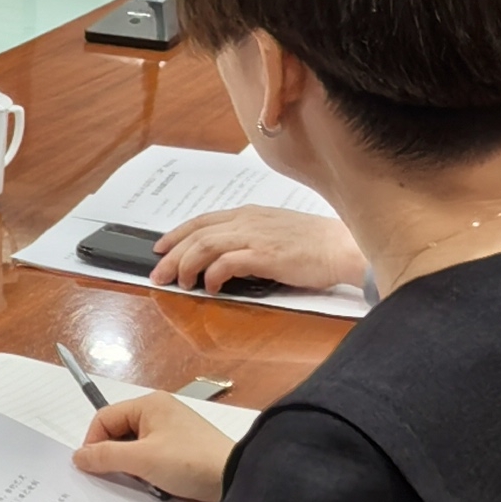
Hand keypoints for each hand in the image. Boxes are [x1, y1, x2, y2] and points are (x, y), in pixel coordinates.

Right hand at [74, 392, 244, 501]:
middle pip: (119, 433)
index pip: (104, 418)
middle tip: (115, 479)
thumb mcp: (141, 460)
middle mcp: (160, 413)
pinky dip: (148, 473)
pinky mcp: (182, 452)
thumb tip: (78, 456)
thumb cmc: (188, 462)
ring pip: (135, 449)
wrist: (234, 480)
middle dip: (114, 457)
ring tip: (139, 484)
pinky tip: (153, 487)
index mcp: (149, 404)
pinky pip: (152, 459)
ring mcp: (173, 432)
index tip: (92, 468)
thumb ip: (105, 456)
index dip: (93, 443)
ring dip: (132, 468)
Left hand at [150, 206, 361, 298]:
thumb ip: (249, 239)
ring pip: (205, 246)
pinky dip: (212, 275)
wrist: (342, 247)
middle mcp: (247, 221)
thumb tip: (224, 259)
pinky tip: (210, 288)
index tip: (161, 248)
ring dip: (186, 265)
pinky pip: (227, 263)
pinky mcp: (265, 255)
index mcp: (248, 213)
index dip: (176, 234)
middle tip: (159, 274)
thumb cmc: (314, 243)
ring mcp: (255, 236)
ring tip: (180, 283)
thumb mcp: (274, 231)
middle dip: (172, 254)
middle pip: (196, 234)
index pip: (202, 221)